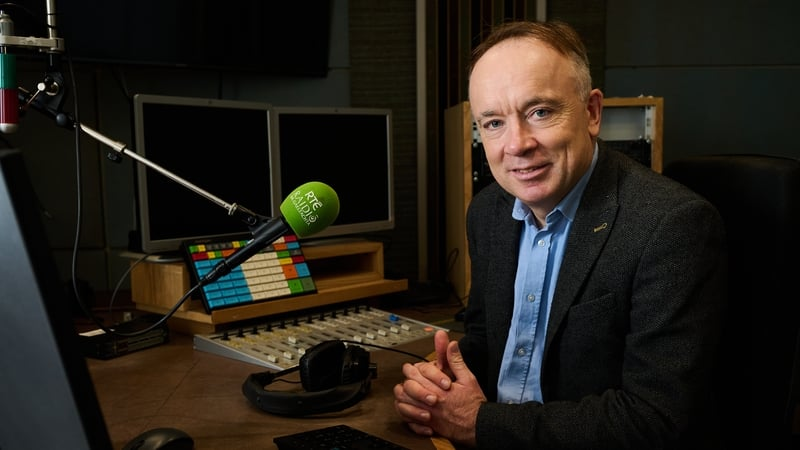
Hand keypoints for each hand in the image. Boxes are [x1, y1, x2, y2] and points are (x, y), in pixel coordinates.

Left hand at [393, 330, 484, 446]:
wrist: (479, 425)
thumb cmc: (474, 404)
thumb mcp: (468, 378)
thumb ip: (456, 361)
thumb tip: (451, 345)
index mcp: (439, 390)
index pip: (417, 374)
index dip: (414, 368)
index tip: (415, 367)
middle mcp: (431, 403)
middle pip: (407, 388)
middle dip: (406, 380)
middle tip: (409, 377)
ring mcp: (428, 415)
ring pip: (404, 404)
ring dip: (403, 396)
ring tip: (407, 391)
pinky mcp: (428, 426)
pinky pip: (408, 421)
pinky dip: (406, 414)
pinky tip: (410, 408)